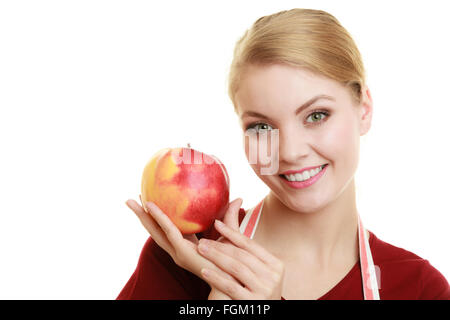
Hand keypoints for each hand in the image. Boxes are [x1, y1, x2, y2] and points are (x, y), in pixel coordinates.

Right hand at [125, 195, 242, 297]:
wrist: (237, 277)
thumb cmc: (234, 259)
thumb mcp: (229, 233)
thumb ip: (229, 216)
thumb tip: (237, 197)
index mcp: (186, 246)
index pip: (167, 230)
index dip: (157, 217)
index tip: (149, 202)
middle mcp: (178, 250)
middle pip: (155, 231)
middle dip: (142, 216)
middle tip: (130, 200)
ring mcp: (178, 252)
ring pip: (156, 231)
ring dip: (143, 216)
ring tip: (131, 201)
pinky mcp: (182, 252)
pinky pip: (168, 231)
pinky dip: (158, 218)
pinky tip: (150, 206)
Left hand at [198, 212, 284, 299]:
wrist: (266, 314)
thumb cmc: (259, 292)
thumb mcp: (262, 272)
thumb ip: (250, 255)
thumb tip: (231, 230)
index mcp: (276, 265)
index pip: (250, 245)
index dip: (232, 233)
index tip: (216, 224)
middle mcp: (273, 276)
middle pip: (242, 255)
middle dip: (220, 246)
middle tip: (203, 241)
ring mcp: (264, 290)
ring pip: (236, 268)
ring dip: (216, 257)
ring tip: (201, 250)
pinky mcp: (253, 302)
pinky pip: (231, 286)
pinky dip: (216, 277)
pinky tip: (204, 270)